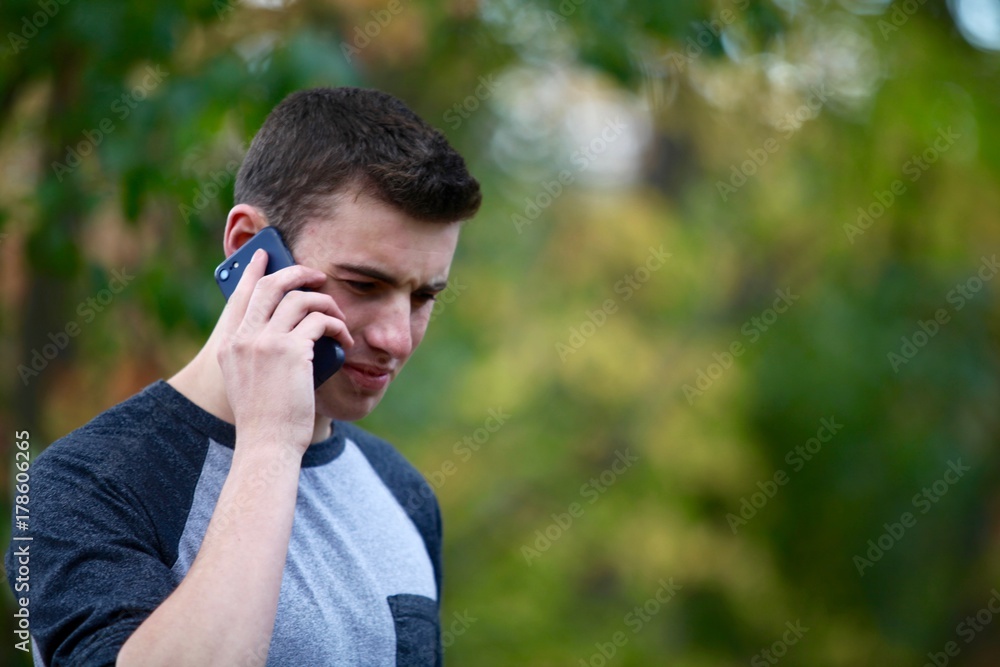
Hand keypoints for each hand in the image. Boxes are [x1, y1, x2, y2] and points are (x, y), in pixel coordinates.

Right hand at [216, 248, 353, 453]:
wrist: (267, 444)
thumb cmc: (266, 418)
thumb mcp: (249, 381)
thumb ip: (257, 352)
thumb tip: (288, 326)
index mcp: (229, 345)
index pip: (240, 296)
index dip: (254, 272)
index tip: (264, 256)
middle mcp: (243, 339)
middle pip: (269, 286)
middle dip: (296, 272)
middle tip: (316, 275)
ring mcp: (265, 343)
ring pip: (299, 299)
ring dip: (325, 302)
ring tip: (338, 316)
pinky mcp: (292, 351)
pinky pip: (320, 321)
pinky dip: (337, 325)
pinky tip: (345, 340)